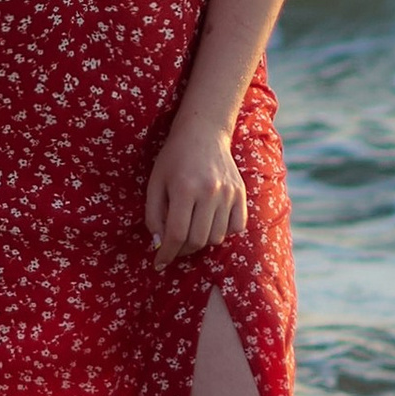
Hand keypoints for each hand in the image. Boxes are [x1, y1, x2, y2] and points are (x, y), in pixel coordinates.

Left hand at [146, 117, 246, 265]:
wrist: (203, 132)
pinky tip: (210, 223)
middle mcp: (209, 192)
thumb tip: (160, 244)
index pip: (177, 234)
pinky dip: (223, 232)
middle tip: (174, 247)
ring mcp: (228, 193)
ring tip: (191, 231)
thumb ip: (153, 215)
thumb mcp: (154, 183)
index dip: (167, 254)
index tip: (159, 263)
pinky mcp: (241, 193)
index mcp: (184, 188)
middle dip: (182, 250)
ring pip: (217, 237)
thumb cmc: (173, 158)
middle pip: (198, 240)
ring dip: (202, 242)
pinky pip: (236, 227)